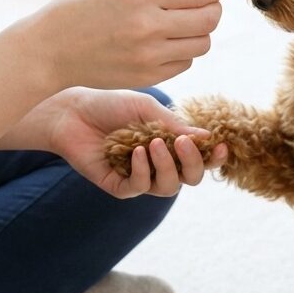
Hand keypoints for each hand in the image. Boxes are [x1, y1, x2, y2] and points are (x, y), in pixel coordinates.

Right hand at [18, 0, 229, 90]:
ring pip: (202, 44)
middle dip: (213, 9)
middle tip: (205, 5)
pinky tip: (165, 43)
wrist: (50, 49)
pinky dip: (182, 52)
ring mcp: (148, 55)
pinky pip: (185, 63)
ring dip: (199, 32)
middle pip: (209, 19)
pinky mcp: (147, 77)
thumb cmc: (85, 9)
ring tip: (182, 24)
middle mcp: (148, 25)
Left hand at [18, 88, 228, 197]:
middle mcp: (158, 164)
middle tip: (182, 143)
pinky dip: (142, 171)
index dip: (214, 157)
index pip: (200, 158)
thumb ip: (174, 124)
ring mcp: (139, 176)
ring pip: (167, 187)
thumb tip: (207, 137)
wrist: (73, 111)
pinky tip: (136, 152)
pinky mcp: (118, 185)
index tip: (221, 146)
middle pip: (189, 178)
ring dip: (166, 166)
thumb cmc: (111, 105)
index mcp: (170, 144)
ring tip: (153, 144)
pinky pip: (139, 187)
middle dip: (192, 163)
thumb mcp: (146, 109)